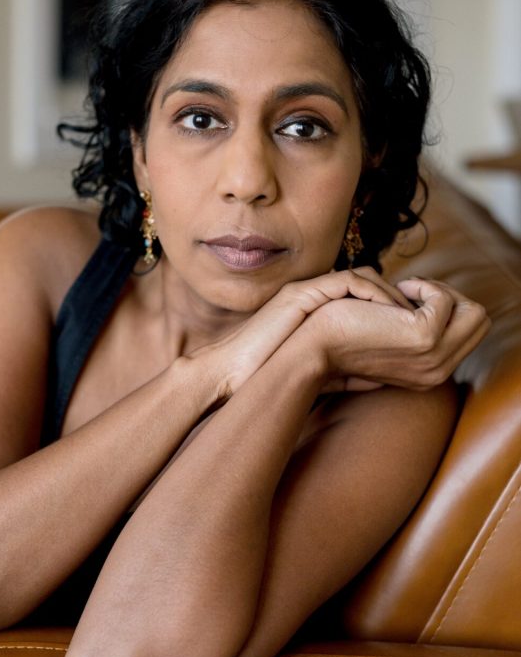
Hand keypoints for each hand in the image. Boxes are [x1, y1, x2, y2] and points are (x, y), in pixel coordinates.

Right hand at [189, 268, 411, 398]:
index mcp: (320, 311)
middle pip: (370, 281)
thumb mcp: (318, 372)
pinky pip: (348, 283)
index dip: (396, 309)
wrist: (232, 375)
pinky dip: (373, 297)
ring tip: (409, 320)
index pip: (367, 296)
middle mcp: (314, 296)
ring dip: (392, 298)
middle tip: (424, 318)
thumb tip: (381, 378)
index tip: (418, 330)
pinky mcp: (301, 294)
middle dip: (402, 299)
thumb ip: (348, 368)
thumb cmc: (267, 378)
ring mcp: (307, 292)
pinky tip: (387, 318)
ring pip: (365, 278)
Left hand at [297, 276, 489, 390]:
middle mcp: (438, 372)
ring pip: (473, 312)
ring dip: (439, 291)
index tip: (411, 299)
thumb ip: (407, 333)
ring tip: (403, 290)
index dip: (445, 308)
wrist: (313, 348)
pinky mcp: (423, 337)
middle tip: (411, 291)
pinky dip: (424, 286)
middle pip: (478, 322)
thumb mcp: (382, 340)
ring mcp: (433, 357)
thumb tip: (417, 305)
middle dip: (450, 297)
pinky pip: (446, 300)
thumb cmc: (340, 337)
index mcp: (430, 374)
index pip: (468, 334)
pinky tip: (397, 290)